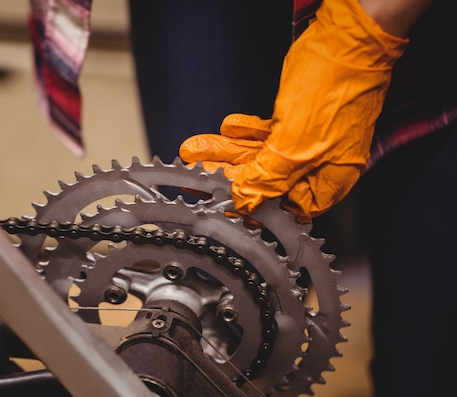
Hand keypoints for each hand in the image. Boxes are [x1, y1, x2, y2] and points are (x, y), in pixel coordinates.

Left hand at [180, 0, 407, 221]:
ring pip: (260, 153)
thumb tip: (245, 201)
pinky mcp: (295, 119)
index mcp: (328, 179)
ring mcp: (306, 140)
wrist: (346, 41)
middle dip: (230, 175)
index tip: (226, 205)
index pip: (287, 208)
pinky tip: (225, 128)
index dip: (257, 209)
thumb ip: (268, 177)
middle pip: (267, 179)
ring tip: (195, 152)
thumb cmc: (334, 93)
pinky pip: (263, 133)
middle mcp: (318, 163)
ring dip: (226, 151)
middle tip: (199, 175)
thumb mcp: (294, 146)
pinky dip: (243, 132)